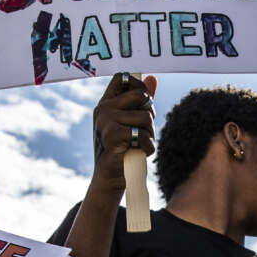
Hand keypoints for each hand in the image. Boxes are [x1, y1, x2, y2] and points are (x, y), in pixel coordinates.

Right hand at [89, 72, 157, 197]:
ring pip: (146, 117)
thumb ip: (140, 101)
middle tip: (142, 131)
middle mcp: (103, 109)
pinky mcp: (113, 135)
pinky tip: (139, 153)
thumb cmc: (123, 150)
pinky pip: (143, 134)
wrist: (110, 179)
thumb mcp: (131, 122)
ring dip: (150, 134)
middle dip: (150, 114)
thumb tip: (152, 77)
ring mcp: (106, 121)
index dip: (140, 87)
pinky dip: (148, 147)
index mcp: (106, 103)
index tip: (143, 104)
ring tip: (139, 145)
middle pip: (141, 96)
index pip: (124, 78)